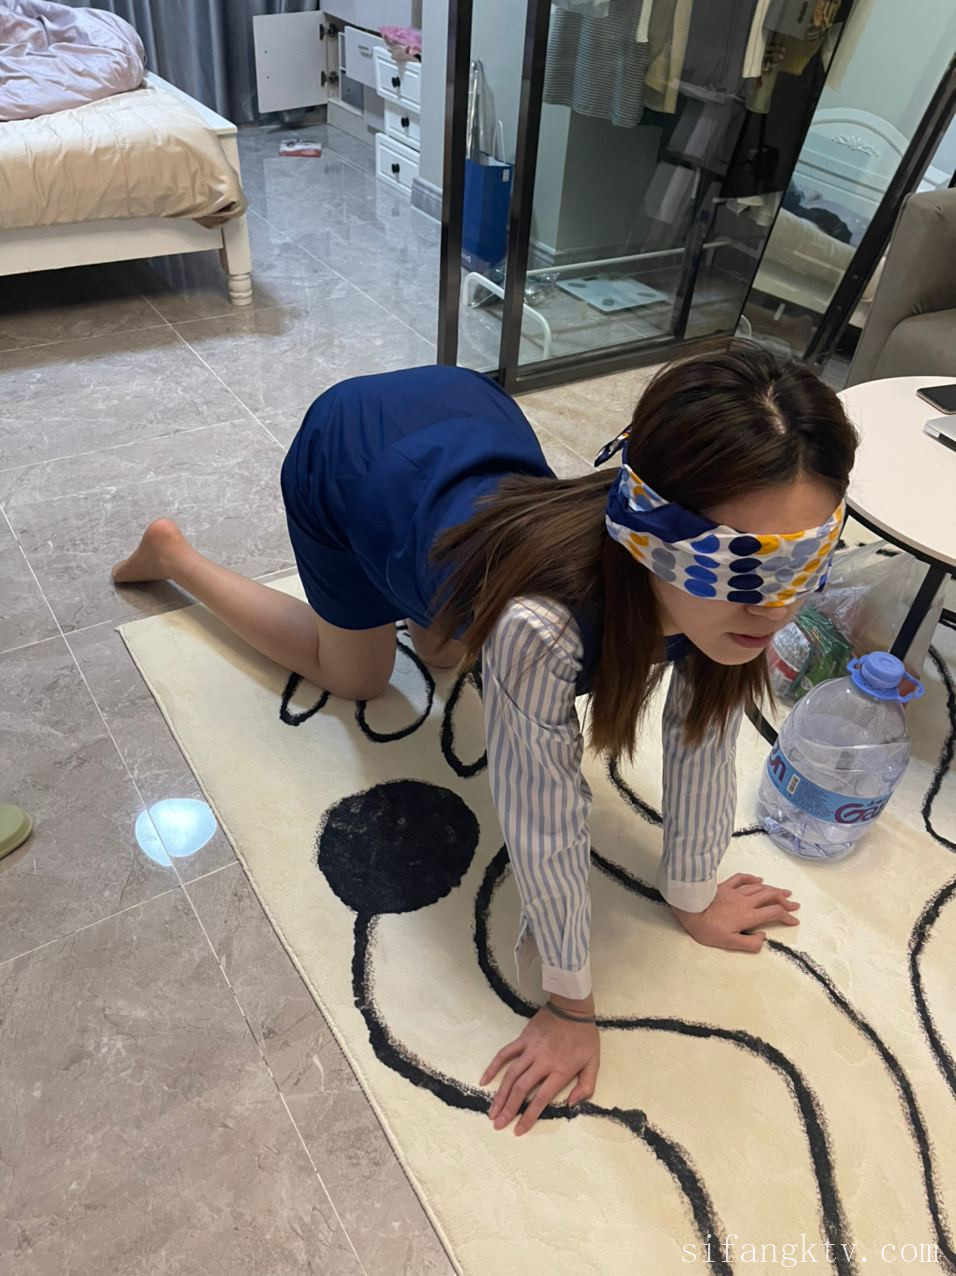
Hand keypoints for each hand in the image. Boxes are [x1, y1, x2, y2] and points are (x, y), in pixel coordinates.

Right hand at [480, 1006, 599, 1135]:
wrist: (572, 1007)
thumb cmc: (584, 1036)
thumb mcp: (594, 1062)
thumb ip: (586, 1086)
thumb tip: (571, 1104)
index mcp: (560, 1070)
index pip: (541, 1098)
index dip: (529, 1116)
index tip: (518, 1130)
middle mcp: (542, 1062)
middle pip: (522, 1089)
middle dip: (508, 1109)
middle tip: (497, 1124)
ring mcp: (530, 1050)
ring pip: (511, 1075)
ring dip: (500, 1094)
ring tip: (491, 1111)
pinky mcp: (523, 1039)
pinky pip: (505, 1054)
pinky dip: (493, 1067)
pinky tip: (485, 1080)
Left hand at [669, 872, 799, 951]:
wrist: (689, 910)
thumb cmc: (707, 929)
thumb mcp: (729, 943)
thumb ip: (749, 944)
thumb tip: (763, 937)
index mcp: (748, 916)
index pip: (774, 913)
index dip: (787, 917)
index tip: (794, 920)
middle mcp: (745, 901)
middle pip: (770, 896)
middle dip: (785, 900)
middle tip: (794, 904)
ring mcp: (735, 892)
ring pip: (759, 887)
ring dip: (773, 889)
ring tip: (784, 892)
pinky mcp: (725, 886)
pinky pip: (742, 879)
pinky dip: (752, 878)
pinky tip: (758, 879)